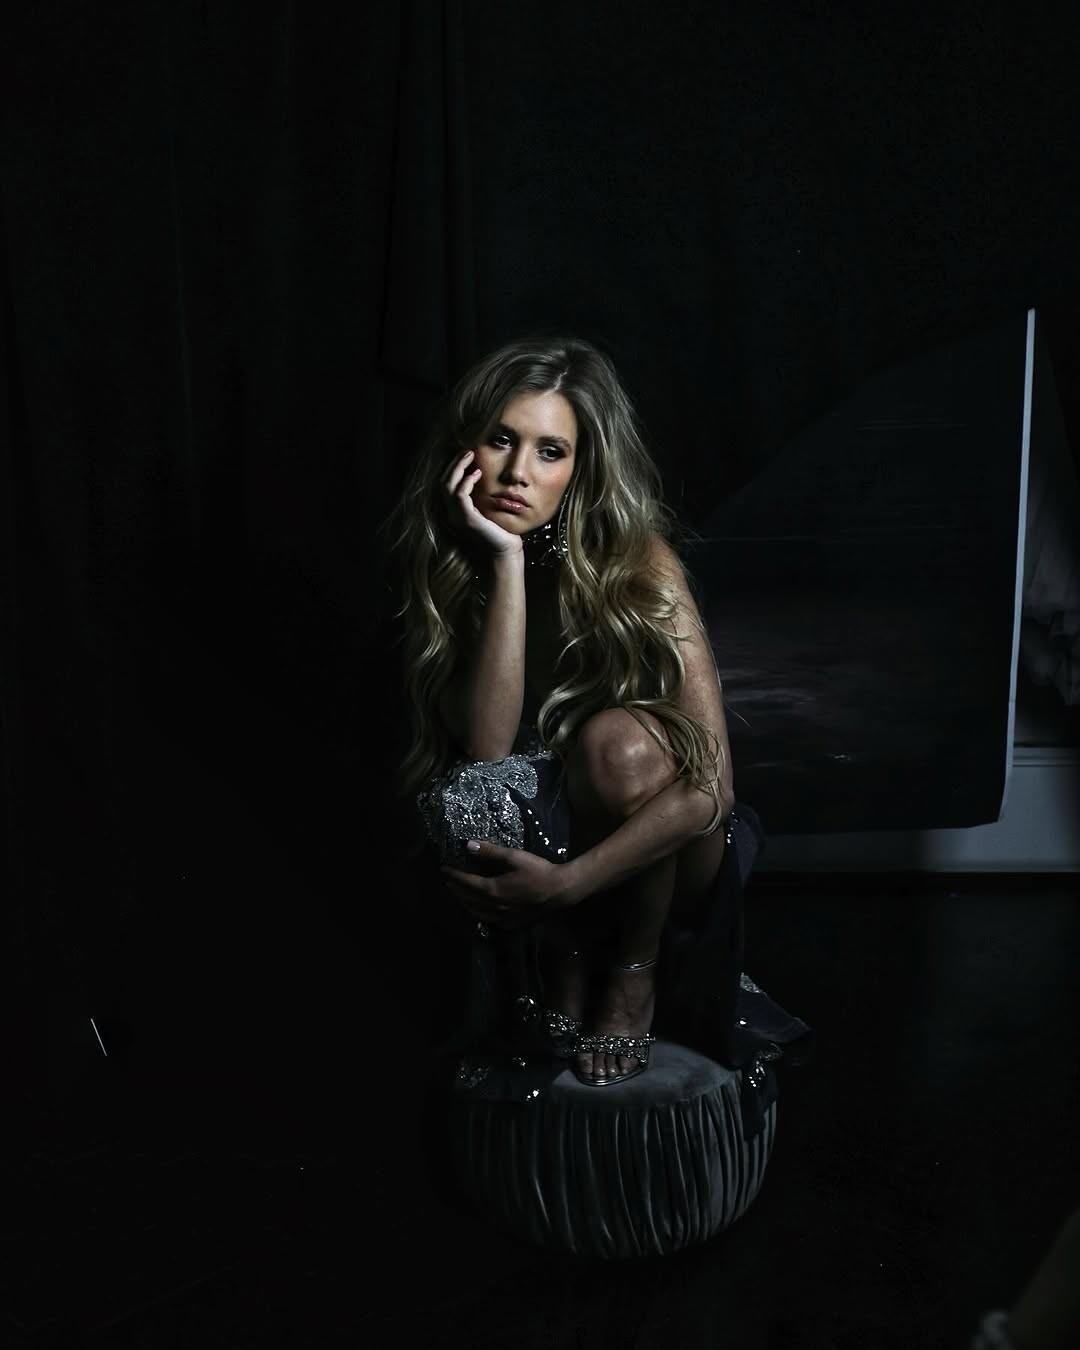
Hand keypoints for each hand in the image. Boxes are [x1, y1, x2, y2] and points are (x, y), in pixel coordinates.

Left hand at [441, 841, 573, 926]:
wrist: (560, 891)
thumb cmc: (538, 871)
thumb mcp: (514, 857)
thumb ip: (490, 852)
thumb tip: (468, 845)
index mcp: (492, 889)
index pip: (467, 882)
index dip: (454, 875)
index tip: (444, 869)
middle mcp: (494, 906)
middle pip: (468, 899)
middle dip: (456, 890)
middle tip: (447, 881)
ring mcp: (503, 917)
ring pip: (477, 912)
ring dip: (465, 903)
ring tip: (459, 895)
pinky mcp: (512, 923)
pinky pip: (488, 920)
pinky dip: (478, 914)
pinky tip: (479, 911)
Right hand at [443, 449, 522, 556]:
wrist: (505, 549)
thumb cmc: (500, 529)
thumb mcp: (487, 508)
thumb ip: (480, 495)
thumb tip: (482, 474)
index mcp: (455, 512)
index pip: (445, 486)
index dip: (453, 469)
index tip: (465, 457)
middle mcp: (452, 514)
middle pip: (443, 483)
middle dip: (454, 464)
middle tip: (467, 451)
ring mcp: (458, 518)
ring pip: (448, 486)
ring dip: (459, 468)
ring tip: (471, 456)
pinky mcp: (467, 520)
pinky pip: (460, 495)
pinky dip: (467, 481)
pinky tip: (478, 474)